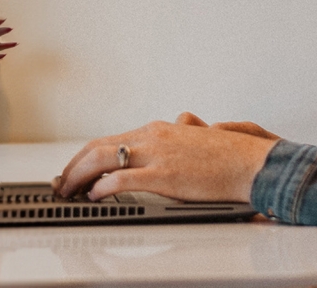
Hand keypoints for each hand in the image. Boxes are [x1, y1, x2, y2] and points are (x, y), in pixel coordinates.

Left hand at [53, 111, 277, 202]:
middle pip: (98, 146)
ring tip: (68, 191)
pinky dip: (102, 187)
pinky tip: (95, 196)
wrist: (254, 163)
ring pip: (102, 158)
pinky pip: (121, 179)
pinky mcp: (163, 175)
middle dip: (73, 165)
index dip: (87, 155)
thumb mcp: (204, 134)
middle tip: (61, 183)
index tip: (76, 168)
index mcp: (162, 129)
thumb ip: (186, 130)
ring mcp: (157, 154)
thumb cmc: (235, 154)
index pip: (112, 138)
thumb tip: (182, 121)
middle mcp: (154, 136)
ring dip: (78, 175)